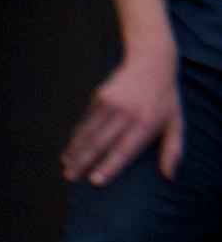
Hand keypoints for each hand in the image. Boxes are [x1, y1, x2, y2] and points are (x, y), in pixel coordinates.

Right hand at [62, 50, 183, 187]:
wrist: (152, 60)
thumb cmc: (165, 98)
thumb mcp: (176, 121)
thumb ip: (174, 149)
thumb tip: (170, 177)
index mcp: (147, 123)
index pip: (125, 149)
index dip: (109, 166)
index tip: (95, 181)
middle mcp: (128, 113)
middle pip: (101, 143)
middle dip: (83, 162)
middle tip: (70, 179)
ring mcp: (112, 103)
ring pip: (89, 132)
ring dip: (75, 151)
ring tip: (65, 168)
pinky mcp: (100, 95)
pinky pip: (85, 121)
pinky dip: (76, 137)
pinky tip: (69, 150)